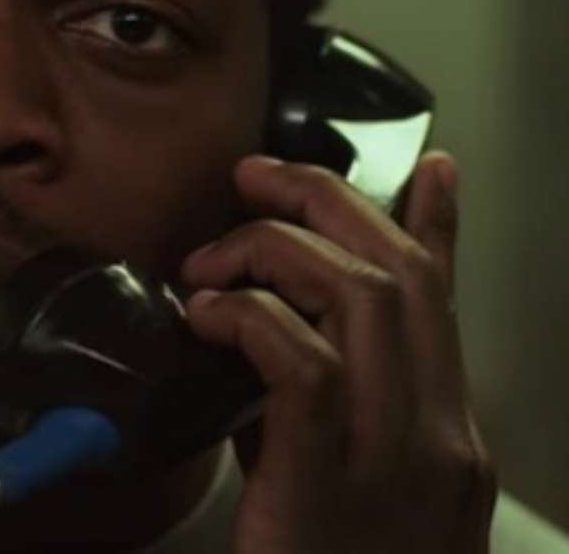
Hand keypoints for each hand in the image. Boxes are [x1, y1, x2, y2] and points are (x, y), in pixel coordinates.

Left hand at [181, 152, 496, 553]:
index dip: (439, 224)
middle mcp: (436, 437)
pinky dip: (245, 317)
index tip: (430, 168)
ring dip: (271, 252)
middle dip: (326, 203)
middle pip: (398, 273)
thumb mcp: (331, 484)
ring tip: (213, 262)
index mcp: (440, 437)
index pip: (447, 306)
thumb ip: (313, 410)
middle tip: (257, 178)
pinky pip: (298, 356)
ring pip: (357, 292)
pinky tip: (204, 318)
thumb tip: (255, 332)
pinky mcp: (329, 474)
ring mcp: (394, 456)